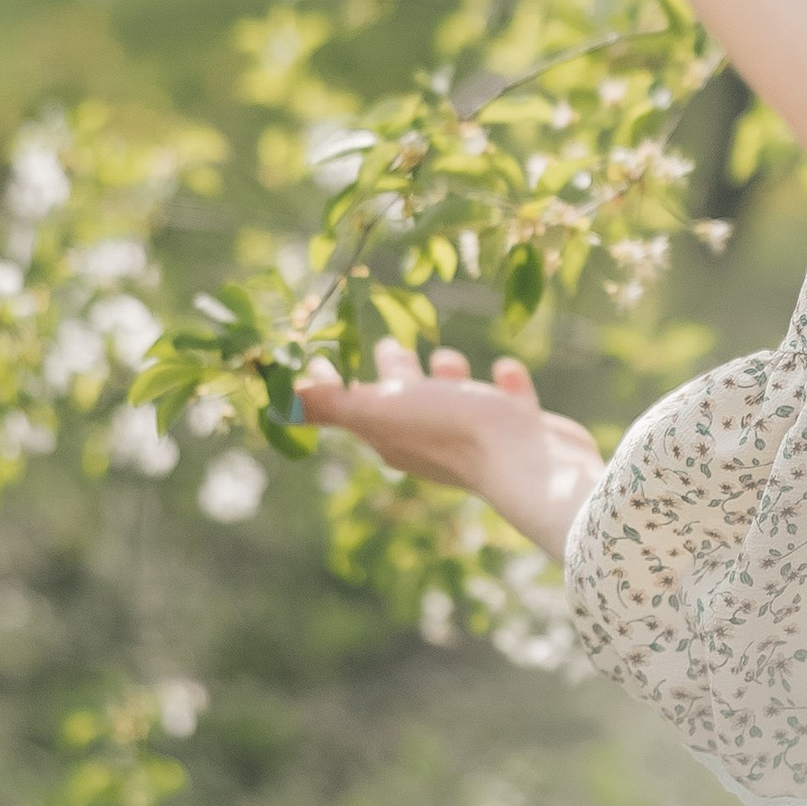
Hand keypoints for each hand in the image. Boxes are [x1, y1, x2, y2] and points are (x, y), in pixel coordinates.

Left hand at [296, 339, 605, 562]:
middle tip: (387, 344)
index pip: (354, 403)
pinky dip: (504, 385)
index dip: (336, 380)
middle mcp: (431, 438)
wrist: (529, 460)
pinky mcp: (521, 430)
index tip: (323, 354)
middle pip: (404, 399)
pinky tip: (505, 369)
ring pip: (455, 401)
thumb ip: (331, 406)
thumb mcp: (382, 410)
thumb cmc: (451, 430)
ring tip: (446, 356)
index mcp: (393, 434)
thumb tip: (276, 406)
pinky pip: (507, 402)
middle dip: (394, 373)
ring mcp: (478, 436)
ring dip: (448, 378)